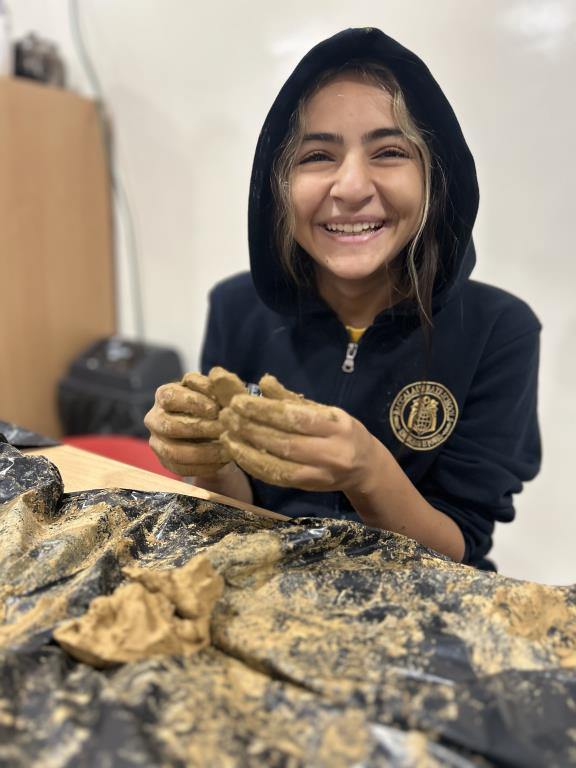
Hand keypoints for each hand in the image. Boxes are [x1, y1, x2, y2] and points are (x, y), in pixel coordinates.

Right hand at [145, 371, 234, 476]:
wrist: (214, 431)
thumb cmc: (215, 406)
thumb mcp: (216, 392)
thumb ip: (216, 385)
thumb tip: (218, 376)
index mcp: (164, 395)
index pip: (170, 397)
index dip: (192, 403)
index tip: (215, 409)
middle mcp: (154, 418)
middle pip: (170, 426)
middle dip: (200, 429)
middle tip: (224, 430)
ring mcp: (157, 442)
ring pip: (174, 451)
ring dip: (204, 451)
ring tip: (227, 448)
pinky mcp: (166, 463)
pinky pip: (181, 468)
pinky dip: (204, 466)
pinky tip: (222, 461)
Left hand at [219, 377, 379, 492]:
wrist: (366, 468)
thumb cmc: (343, 432)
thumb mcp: (325, 410)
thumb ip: (292, 399)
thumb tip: (263, 382)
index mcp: (337, 427)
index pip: (296, 419)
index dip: (265, 411)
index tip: (239, 402)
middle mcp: (331, 453)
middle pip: (284, 442)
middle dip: (251, 429)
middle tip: (227, 417)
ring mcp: (319, 474)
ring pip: (277, 465)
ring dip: (247, 451)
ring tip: (227, 435)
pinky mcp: (308, 488)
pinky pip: (277, 478)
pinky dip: (254, 466)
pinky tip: (239, 453)